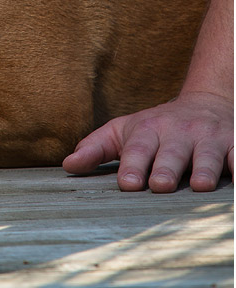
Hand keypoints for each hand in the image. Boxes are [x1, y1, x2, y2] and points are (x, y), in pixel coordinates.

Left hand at [63, 90, 233, 191]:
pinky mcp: (235, 145)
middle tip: (161, 184)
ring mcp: (209, 139)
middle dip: (167, 168)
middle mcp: (179, 133)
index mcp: (150, 131)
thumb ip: (96, 148)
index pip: (138, 148)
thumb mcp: (125, 131)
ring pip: (207, 155)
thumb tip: (68, 166)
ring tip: (200, 184)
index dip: (133, 165)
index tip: (127, 184)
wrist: (208, 103)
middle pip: (172, 152)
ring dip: (204, 169)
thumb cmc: (158, 127)